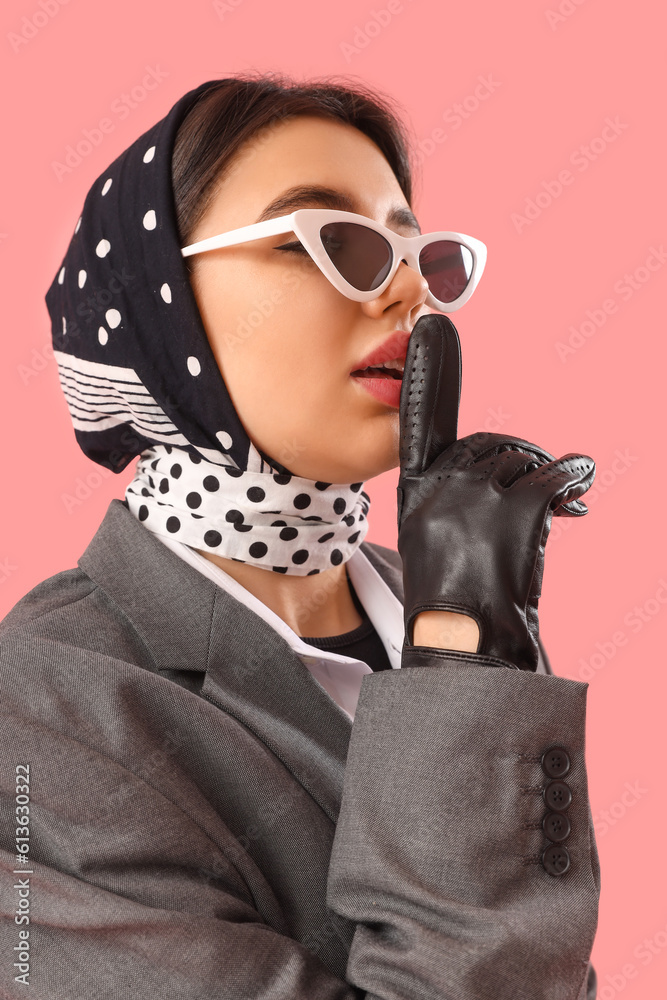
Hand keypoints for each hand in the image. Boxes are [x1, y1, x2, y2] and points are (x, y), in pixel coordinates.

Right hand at [397, 313, 595, 670]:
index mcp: (415, 488)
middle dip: (521, 461)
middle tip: (542, 488)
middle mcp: (440, 481)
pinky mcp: (516, 506)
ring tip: (559, 509)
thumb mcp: (434, 539)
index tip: (434, 326)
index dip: (432, 373)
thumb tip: (506, 470)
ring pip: (525, 460)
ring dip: (545, 481)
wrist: (462, 643)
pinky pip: (555, 475)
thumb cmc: (451, 601)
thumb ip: (453, 497)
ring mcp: (476, 491)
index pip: (422, 421)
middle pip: (493, 444)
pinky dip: (574, 479)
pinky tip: (580, 494)